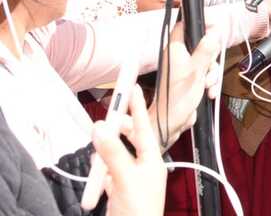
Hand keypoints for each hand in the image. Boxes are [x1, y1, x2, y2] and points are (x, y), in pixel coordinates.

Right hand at [92, 87, 165, 215]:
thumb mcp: (125, 177)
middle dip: (116, 130)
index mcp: (152, 159)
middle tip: (103, 121)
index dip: (136, 107)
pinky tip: (98, 176)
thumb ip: (112, 152)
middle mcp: (144, 165)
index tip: (132, 87)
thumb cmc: (139, 209)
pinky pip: (108, 172)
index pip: (144, 126)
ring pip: (115, 155)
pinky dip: (101, 170)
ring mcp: (131, 178)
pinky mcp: (119, 189)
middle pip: (129, 139)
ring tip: (98, 153)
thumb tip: (100, 127)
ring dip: (105, 153)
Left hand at [148, 22, 220, 147]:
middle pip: (201, 44)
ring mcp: (184, 68)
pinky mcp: (190, 79)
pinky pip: (205, 74)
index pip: (184, 26)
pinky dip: (210, 82)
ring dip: (212, 73)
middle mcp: (178, 57)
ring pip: (206, 61)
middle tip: (209, 67)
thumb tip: (213, 33)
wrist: (170, 123)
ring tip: (207, 85)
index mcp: (174, 50)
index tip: (214, 25)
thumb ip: (205, 51)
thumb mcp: (196, 72)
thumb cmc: (176, 100)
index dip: (199, 22)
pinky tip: (208, 92)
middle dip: (211, 57)